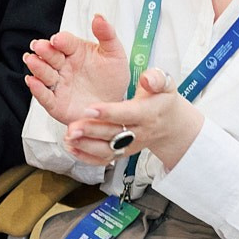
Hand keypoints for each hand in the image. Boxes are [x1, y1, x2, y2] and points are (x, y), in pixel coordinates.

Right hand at [24, 14, 130, 125]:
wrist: (114, 105)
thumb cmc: (112, 79)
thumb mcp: (114, 54)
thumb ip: (107, 35)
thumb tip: (99, 17)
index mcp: (75, 51)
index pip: (65, 42)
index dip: (60, 40)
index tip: (57, 39)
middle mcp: (64, 66)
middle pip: (51, 56)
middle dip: (44, 50)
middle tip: (39, 46)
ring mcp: (59, 84)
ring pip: (44, 74)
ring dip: (37, 67)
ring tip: (32, 60)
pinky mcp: (56, 103)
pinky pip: (45, 96)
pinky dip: (37, 89)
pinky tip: (32, 81)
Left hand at [70, 69, 203, 169]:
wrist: (169, 125)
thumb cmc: (162, 101)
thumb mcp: (166, 85)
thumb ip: (156, 79)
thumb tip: (147, 79)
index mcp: (148, 114)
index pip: (127, 114)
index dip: (108, 113)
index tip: (90, 109)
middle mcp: (138, 133)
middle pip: (113, 135)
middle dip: (91, 132)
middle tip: (72, 127)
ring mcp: (129, 145)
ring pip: (106, 150)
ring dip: (86, 146)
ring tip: (69, 137)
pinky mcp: (121, 152)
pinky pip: (104, 159)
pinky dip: (86, 157)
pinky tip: (71, 147)